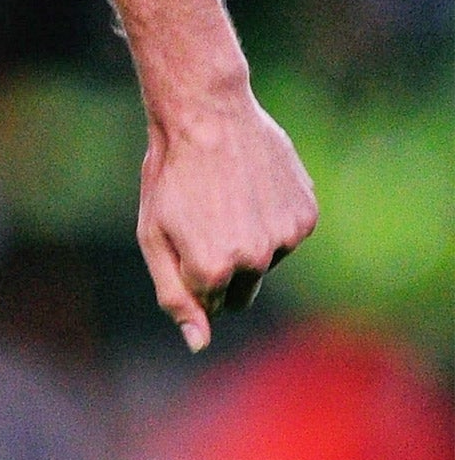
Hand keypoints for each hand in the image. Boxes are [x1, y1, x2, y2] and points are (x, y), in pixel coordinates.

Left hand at [137, 95, 317, 350]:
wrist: (206, 116)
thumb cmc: (169, 177)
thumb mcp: (154, 238)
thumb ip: (175, 295)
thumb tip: (200, 342)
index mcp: (213, 272)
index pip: (208, 302)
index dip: (190, 271)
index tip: (182, 237)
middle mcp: (254, 261)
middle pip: (241, 291)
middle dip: (222, 268)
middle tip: (204, 221)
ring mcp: (284, 239)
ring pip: (265, 260)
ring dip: (247, 239)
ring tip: (226, 196)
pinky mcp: (305, 216)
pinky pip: (286, 234)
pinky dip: (271, 218)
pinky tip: (251, 187)